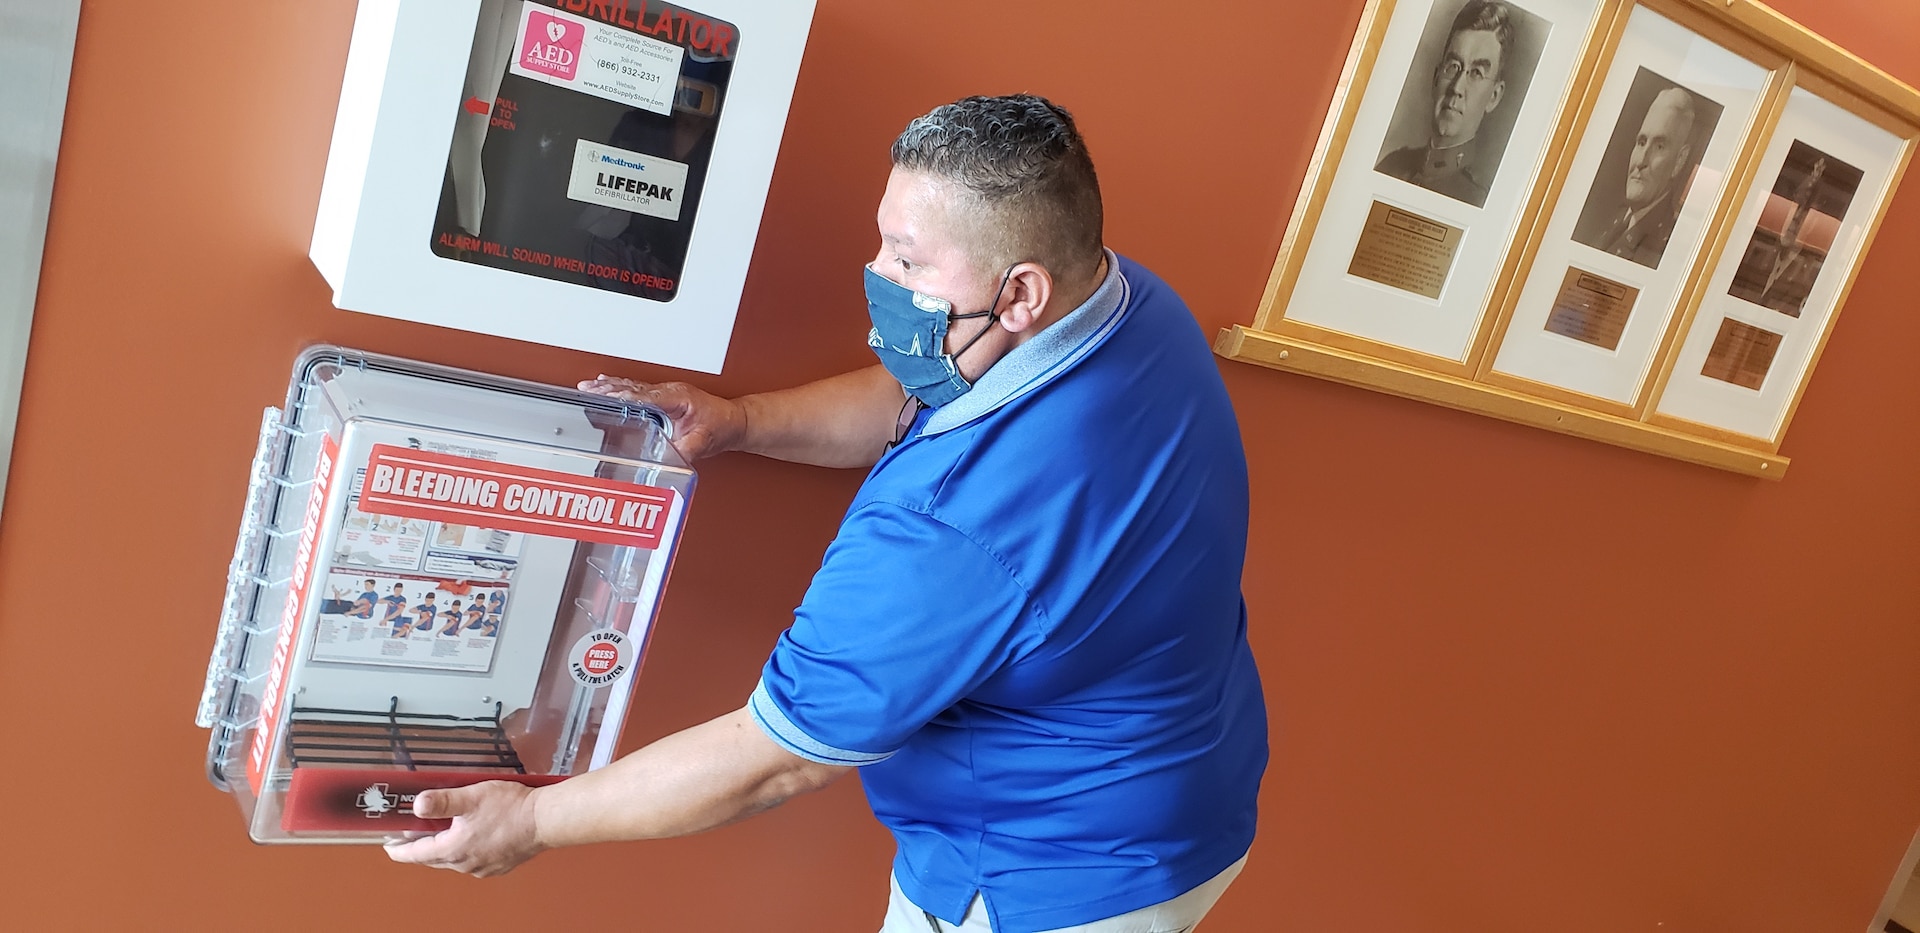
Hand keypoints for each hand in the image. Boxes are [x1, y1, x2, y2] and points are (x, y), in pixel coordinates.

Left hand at [383, 781, 544, 876]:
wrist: (545, 820)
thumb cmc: (512, 808)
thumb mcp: (471, 797)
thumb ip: (442, 801)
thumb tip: (417, 805)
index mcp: (454, 848)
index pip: (416, 854)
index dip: (400, 850)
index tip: (389, 848)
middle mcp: (466, 863)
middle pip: (434, 858)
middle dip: (422, 848)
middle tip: (414, 836)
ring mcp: (483, 867)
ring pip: (455, 859)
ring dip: (446, 848)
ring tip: (446, 831)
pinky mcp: (499, 865)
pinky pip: (474, 860)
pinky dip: (468, 850)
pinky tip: (474, 835)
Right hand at [579, 375, 745, 460]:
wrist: (735, 420)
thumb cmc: (723, 425)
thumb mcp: (705, 442)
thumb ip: (686, 450)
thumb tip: (667, 458)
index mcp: (678, 398)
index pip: (645, 397)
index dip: (624, 397)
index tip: (606, 398)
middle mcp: (671, 392)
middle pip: (634, 389)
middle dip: (609, 389)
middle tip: (587, 390)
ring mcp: (667, 393)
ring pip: (634, 387)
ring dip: (611, 386)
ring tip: (588, 387)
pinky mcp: (665, 397)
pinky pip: (638, 390)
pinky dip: (620, 388)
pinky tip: (606, 386)